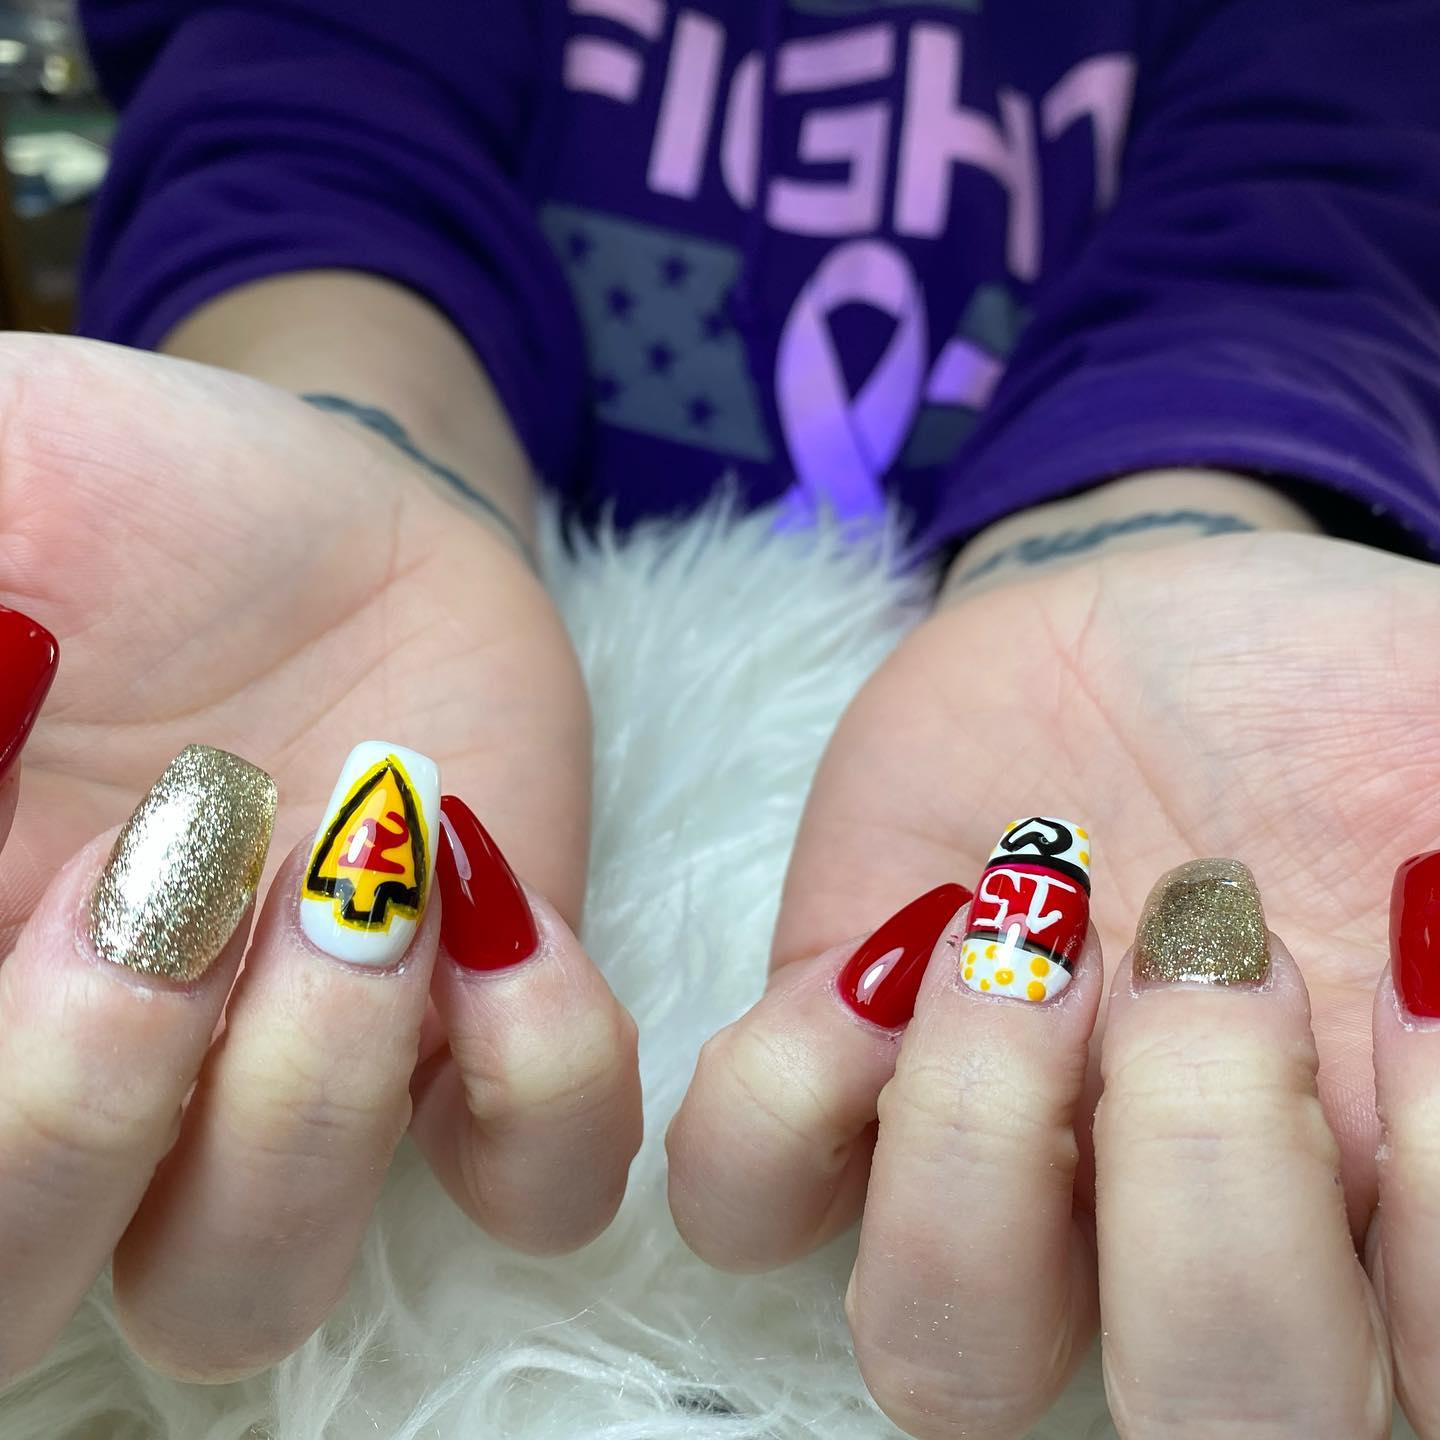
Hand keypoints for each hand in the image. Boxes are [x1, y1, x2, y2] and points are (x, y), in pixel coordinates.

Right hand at [0, 335, 639, 1382]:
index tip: (40, 745)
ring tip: (364, 874)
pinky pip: (536, 1182)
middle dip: (76, 1110)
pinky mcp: (479, 1039)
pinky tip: (505, 914)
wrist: (337, 510)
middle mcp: (100, 1071)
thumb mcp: (3, 478)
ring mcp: (296, 1075)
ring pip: (247, 1288)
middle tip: (173, 868)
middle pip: (19, 1287)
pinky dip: (540, 1083)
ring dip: (305, 1100)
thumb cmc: (137, 497)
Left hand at [669, 524, 1439, 1436]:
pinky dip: (789, 1093)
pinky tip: (877, 954)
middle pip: (1204, 1419)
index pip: (1435, 1390)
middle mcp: (1173, 1243)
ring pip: (941, 1356)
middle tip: (1204, 955)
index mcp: (1364, 1210)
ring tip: (1035, 924)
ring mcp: (982, 1177)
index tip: (1406, 969)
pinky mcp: (829, 1079)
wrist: (1149, 628)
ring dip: (982, 1134)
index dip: (1433, 1204)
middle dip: (1208, 1179)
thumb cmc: (1327, 704)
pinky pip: (745, 1198)